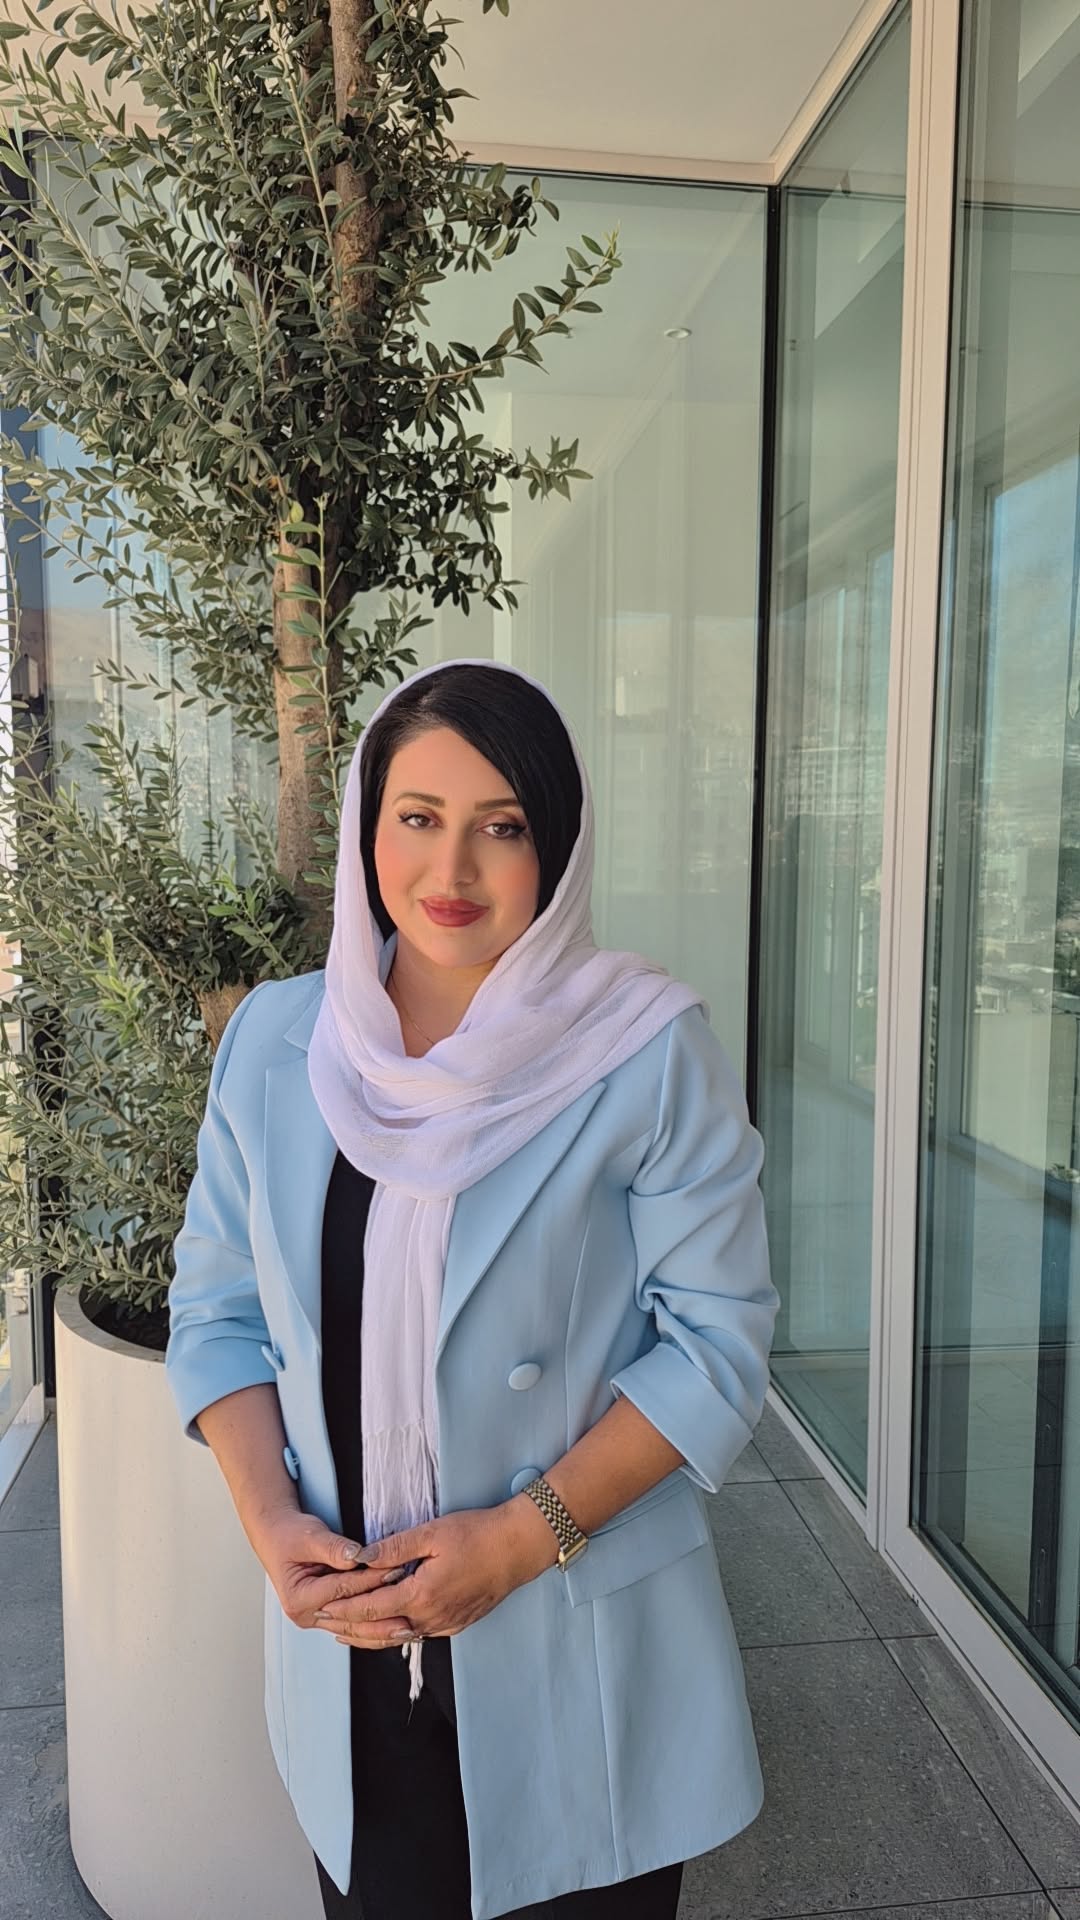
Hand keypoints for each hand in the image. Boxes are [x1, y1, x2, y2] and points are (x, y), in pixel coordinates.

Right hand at [251, 1506, 415, 1646]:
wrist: (278, 1537)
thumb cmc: (290, 1535)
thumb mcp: (310, 1536)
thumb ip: (334, 1547)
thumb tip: (357, 1555)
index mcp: (298, 1598)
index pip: (342, 1589)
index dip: (370, 1579)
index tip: (395, 1570)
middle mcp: (306, 1614)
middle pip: (349, 1619)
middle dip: (381, 1617)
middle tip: (409, 1614)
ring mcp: (316, 1618)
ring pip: (353, 1629)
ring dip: (380, 1629)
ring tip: (407, 1629)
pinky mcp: (328, 1615)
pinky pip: (353, 1624)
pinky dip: (373, 1626)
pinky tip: (394, 1626)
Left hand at [310, 1496, 558, 1645]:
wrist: (518, 1548)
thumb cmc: (477, 1534)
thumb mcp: (431, 1533)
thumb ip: (393, 1548)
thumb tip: (359, 1557)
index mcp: (420, 1595)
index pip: (370, 1608)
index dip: (343, 1609)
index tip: (320, 1607)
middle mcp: (430, 1618)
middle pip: (379, 1631)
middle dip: (348, 1627)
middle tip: (322, 1623)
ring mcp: (445, 1624)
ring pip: (397, 1638)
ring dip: (369, 1637)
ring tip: (345, 1633)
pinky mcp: (456, 1624)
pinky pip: (417, 1635)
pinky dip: (394, 1635)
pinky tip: (387, 1629)